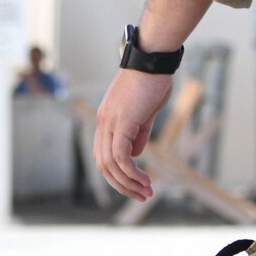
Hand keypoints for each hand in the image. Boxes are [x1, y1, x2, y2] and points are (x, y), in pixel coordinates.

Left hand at [92, 68, 173, 200]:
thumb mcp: (145, 112)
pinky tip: (144, 179)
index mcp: (106, 121)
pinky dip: (131, 172)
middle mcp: (103, 124)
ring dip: (128, 182)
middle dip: (121, 185)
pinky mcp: (121, 122)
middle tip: (142, 195)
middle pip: (103, 165)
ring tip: (146, 191)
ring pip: (111, 164)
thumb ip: (138, 133)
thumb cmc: (152, 81)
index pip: (103, 155)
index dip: (117, 174)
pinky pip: (121, 156)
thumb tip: (136, 154)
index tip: (135, 184)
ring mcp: (110, 123)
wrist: (152, 60)